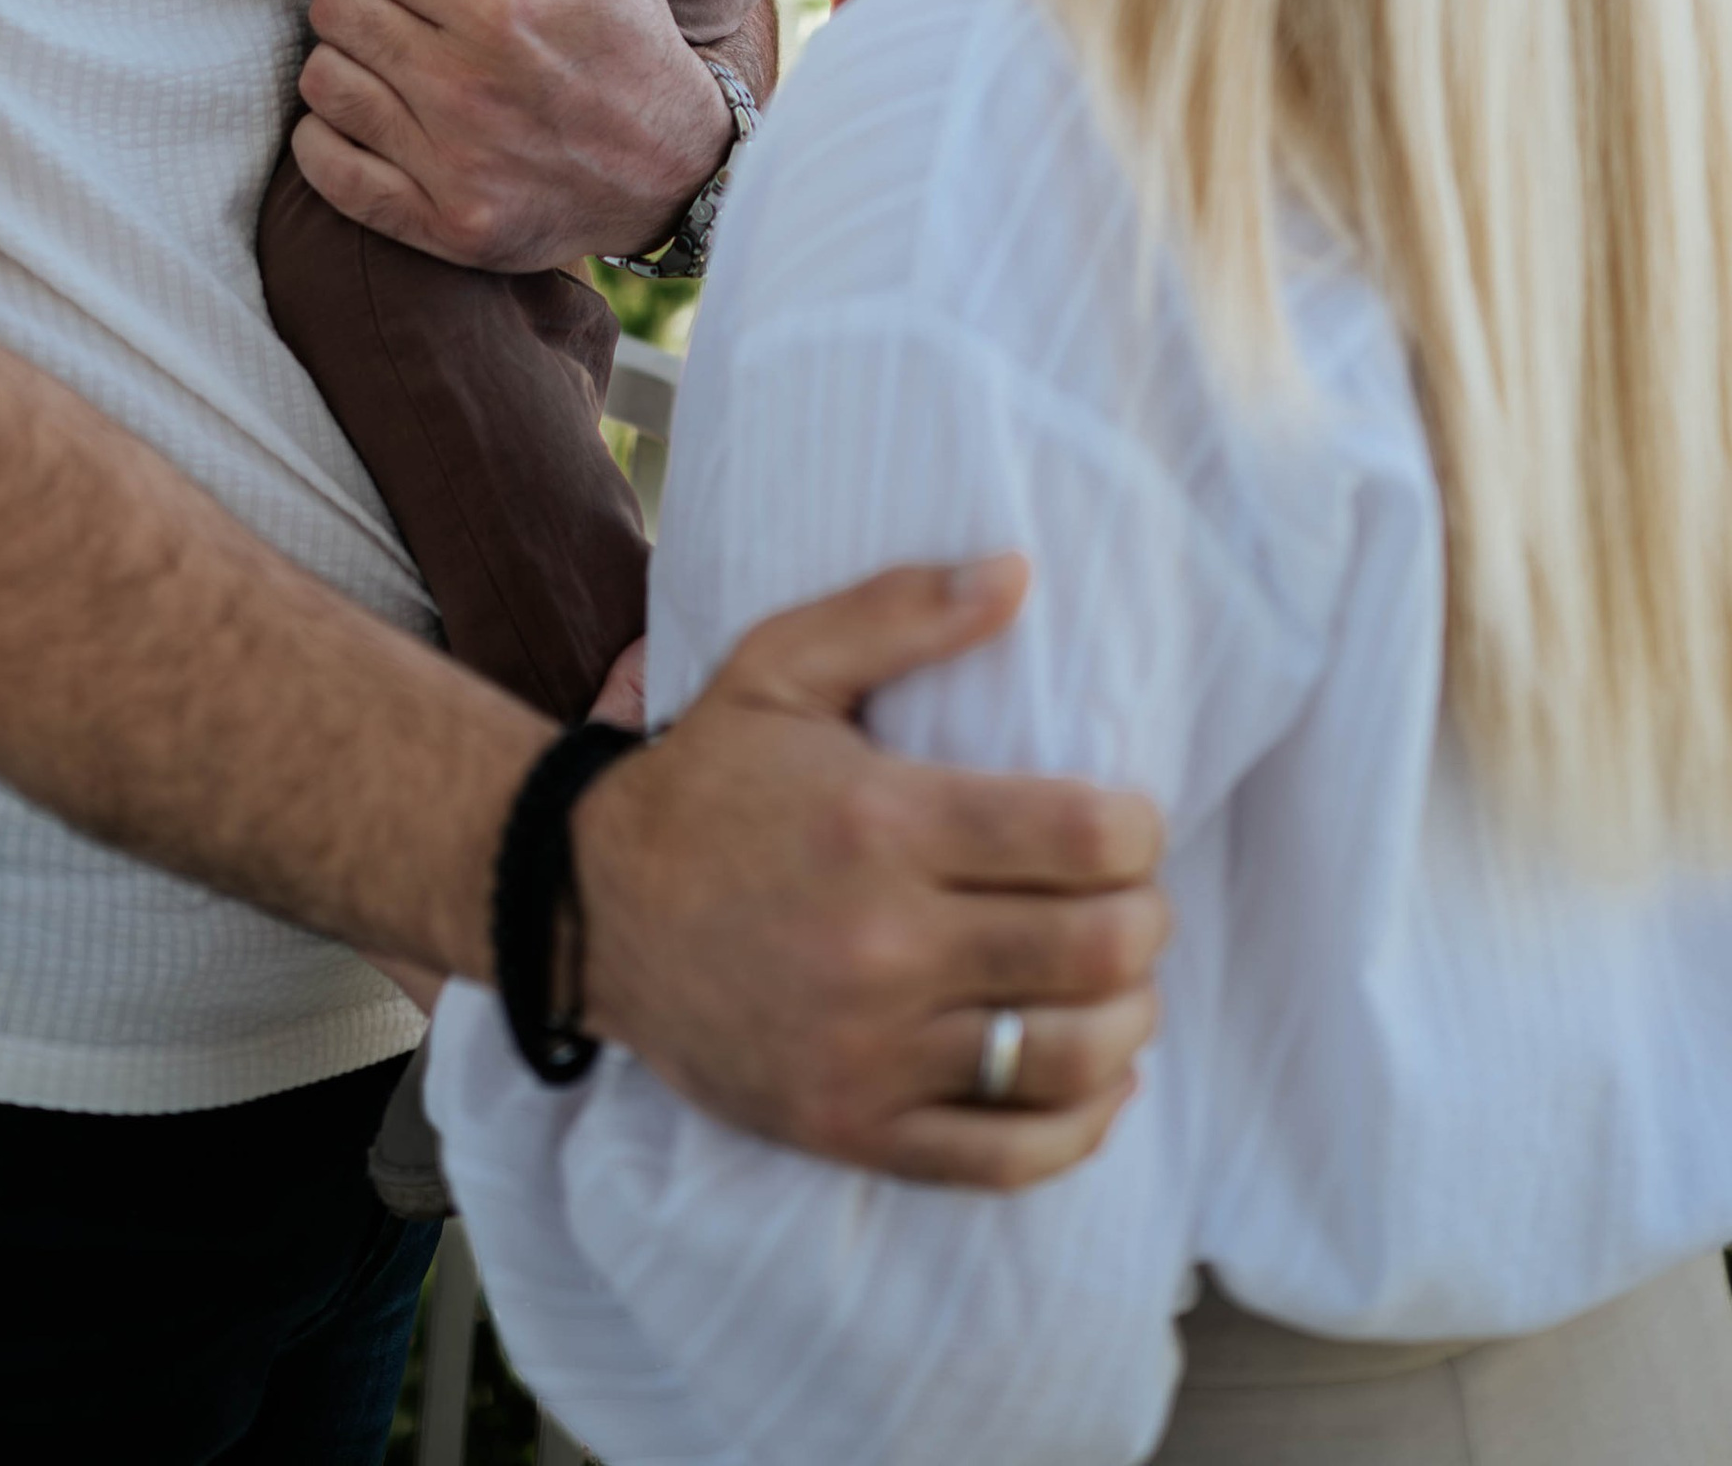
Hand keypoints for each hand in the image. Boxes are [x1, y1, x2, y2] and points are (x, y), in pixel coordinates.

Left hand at [292, 0, 731, 267]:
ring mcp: (452, 164)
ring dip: (348, 65)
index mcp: (501, 6)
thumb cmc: (630, 34)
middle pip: (337, 12)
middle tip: (408, 17)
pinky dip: (327, 141)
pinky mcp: (441, 224)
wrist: (678, 166)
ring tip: (392, 66)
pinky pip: (324, 170)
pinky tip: (370, 121)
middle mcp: (468, 86)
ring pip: (322, 83)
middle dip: (368, 2)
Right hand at [574, 556, 1165, 1187]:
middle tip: (1128, 897)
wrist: (588, 908)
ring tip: (1115, 979)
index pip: (1081, 839)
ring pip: (1068, 1056)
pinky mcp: (852, 1128)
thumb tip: (1018, 573)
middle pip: (1096, 950)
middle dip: (1143, 918)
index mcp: (881, 823)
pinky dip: (1080, 1127)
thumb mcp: (780, 666)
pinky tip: (1098, 1080)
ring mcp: (869, 1049)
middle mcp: (882, 944)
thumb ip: (900, 612)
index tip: (1127, 823)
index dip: (1138, 830)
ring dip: (1125, 1015)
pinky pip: (1007, 1157)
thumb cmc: (703, 780)